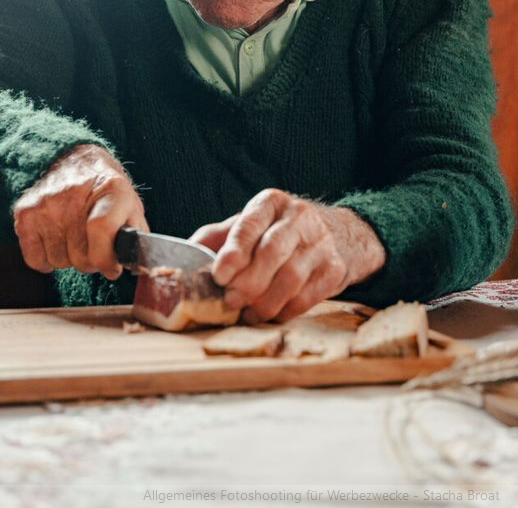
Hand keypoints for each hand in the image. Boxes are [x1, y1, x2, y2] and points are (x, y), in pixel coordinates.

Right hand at [12, 144, 146, 277]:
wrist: (71, 160)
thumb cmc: (104, 190)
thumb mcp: (130, 203)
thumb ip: (134, 234)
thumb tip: (130, 265)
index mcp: (111, 190)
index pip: (102, 229)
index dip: (107, 258)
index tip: (112, 268)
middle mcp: (74, 194)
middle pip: (81, 256)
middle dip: (91, 261)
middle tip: (94, 246)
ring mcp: (47, 204)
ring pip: (60, 261)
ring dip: (69, 258)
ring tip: (75, 237)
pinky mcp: (25, 213)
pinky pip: (36, 260)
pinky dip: (46, 259)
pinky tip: (56, 241)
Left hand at [190, 189, 385, 321]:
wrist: (336, 235)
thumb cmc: (278, 232)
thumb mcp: (249, 225)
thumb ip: (216, 238)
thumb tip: (181, 257)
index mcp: (271, 203)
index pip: (250, 225)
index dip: (234, 252)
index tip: (219, 275)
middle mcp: (299, 218)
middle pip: (272, 252)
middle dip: (249, 282)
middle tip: (231, 301)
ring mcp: (321, 244)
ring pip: (290, 279)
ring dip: (264, 303)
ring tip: (247, 313)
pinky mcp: (334, 269)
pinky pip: (306, 298)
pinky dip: (284, 312)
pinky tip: (269, 315)